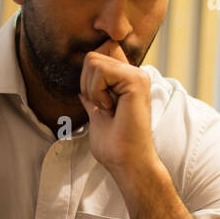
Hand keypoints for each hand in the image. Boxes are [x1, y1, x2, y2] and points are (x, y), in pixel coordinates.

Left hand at [78, 38, 155, 175]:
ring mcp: (137, 75)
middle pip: (91, 56)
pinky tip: (111, 109)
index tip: (99, 104)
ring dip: (92, 90)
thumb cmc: (115, 147)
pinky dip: (97, 92)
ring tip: (108, 110)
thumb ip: (92, 101)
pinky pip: (101, 71)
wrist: (127, 163)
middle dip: (86, 84)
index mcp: (127, 81)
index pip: (99, 55)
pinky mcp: (136, 81)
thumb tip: (82, 92)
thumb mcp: (97, 117)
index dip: (88, 76)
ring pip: (93, 61)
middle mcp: (135, 74)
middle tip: (103, 108)